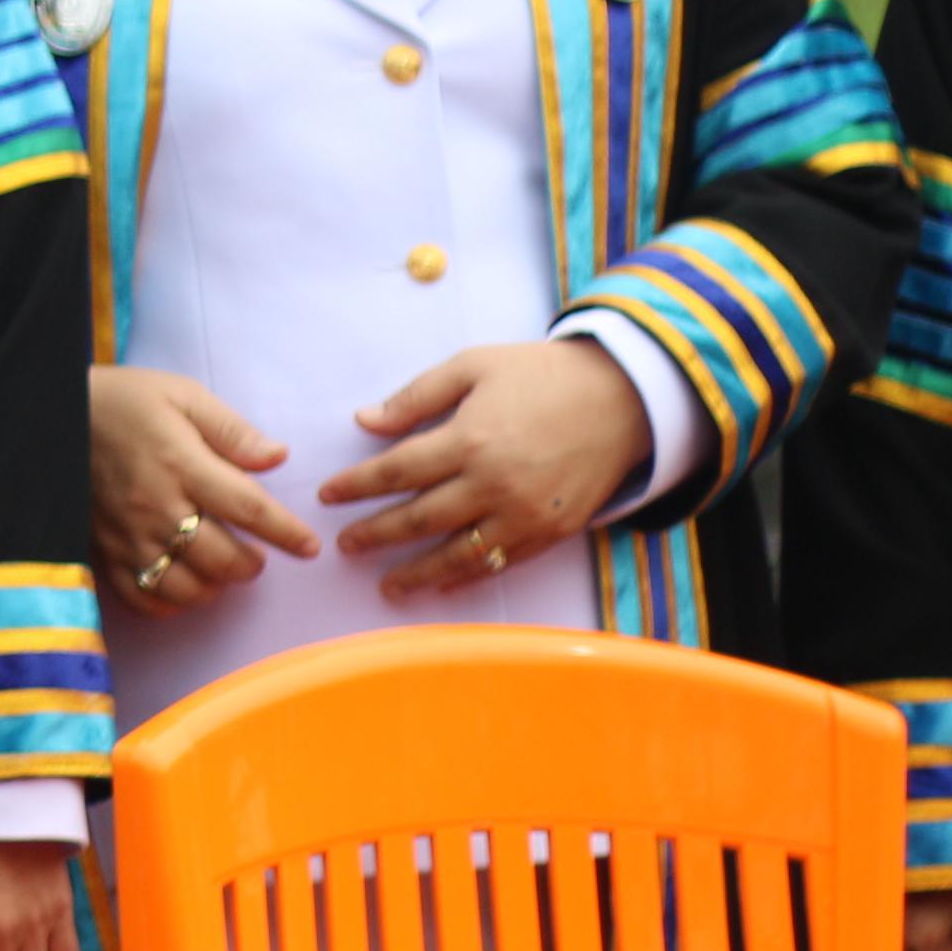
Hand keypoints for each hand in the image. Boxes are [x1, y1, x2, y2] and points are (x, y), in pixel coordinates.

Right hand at [89, 366, 312, 613]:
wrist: (47, 418)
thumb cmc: (124, 403)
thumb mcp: (181, 395)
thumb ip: (231, 430)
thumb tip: (278, 457)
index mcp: (181, 463)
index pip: (248, 509)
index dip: (286, 533)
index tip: (309, 547)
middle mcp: (155, 507)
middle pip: (221, 559)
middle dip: (251, 565)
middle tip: (255, 555)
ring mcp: (127, 536)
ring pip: (185, 588)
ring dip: (213, 586)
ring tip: (219, 570)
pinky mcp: (103, 552)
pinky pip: (143, 598)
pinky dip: (171, 601)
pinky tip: (182, 582)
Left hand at [320, 339, 648, 599]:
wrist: (623, 399)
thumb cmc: (541, 375)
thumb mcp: (474, 365)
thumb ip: (417, 396)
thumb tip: (364, 421)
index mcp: (470, 438)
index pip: (397, 470)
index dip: (357, 486)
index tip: (328, 495)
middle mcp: (494, 483)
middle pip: (419, 518)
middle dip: (376, 534)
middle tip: (344, 545)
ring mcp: (524, 513)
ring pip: (458, 553)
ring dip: (416, 572)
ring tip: (386, 585)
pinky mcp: (551, 532)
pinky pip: (499, 563)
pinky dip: (467, 577)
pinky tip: (441, 585)